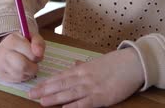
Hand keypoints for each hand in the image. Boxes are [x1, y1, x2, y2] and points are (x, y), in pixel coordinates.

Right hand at [0, 32, 45, 82]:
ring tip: (28, 66)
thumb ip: (38, 43)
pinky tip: (22, 70)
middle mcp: (3, 52)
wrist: (7, 46)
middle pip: (23, 66)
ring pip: (20, 75)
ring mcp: (0, 64)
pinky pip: (16, 80)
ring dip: (28, 73)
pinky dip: (23, 77)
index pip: (31, 55)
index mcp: (12, 40)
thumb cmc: (22, 42)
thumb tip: (38, 54)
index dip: (38, 57)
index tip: (36, 54)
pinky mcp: (0, 74)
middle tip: (34, 63)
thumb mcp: (32, 37)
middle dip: (33, 67)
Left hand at [29, 48, 143, 106]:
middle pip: (61, 84)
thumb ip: (83, 65)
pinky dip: (74, 106)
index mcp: (82, 69)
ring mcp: (92, 87)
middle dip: (45, 90)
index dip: (46, 82)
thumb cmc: (116, 63)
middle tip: (31, 95)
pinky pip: (85, 103)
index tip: (35, 87)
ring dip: (55, 98)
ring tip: (41, 102)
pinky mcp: (102, 97)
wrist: (133, 64)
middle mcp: (84, 77)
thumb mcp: (97, 62)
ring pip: (69, 93)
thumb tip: (73, 64)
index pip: (60, 76)